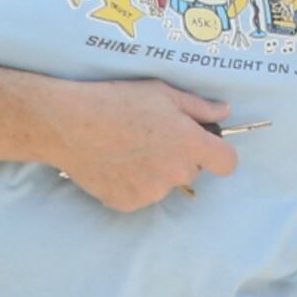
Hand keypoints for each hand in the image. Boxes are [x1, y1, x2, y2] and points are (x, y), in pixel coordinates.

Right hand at [42, 81, 235, 212]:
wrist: (68, 123)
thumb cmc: (116, 101)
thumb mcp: (162, 93)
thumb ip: (199, 107)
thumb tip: (225, 112)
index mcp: (189, 144)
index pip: (227, 163)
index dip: (219, 153)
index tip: (205, 146)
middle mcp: (175, 173)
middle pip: (192, 171)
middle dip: (179, 157)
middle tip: (152, 137)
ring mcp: (151, 193)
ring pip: (165, 184)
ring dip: (155, 171)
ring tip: (127, 148)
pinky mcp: (128, 204)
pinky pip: (140, 195)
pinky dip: (132, 183)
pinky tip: (114, 163)